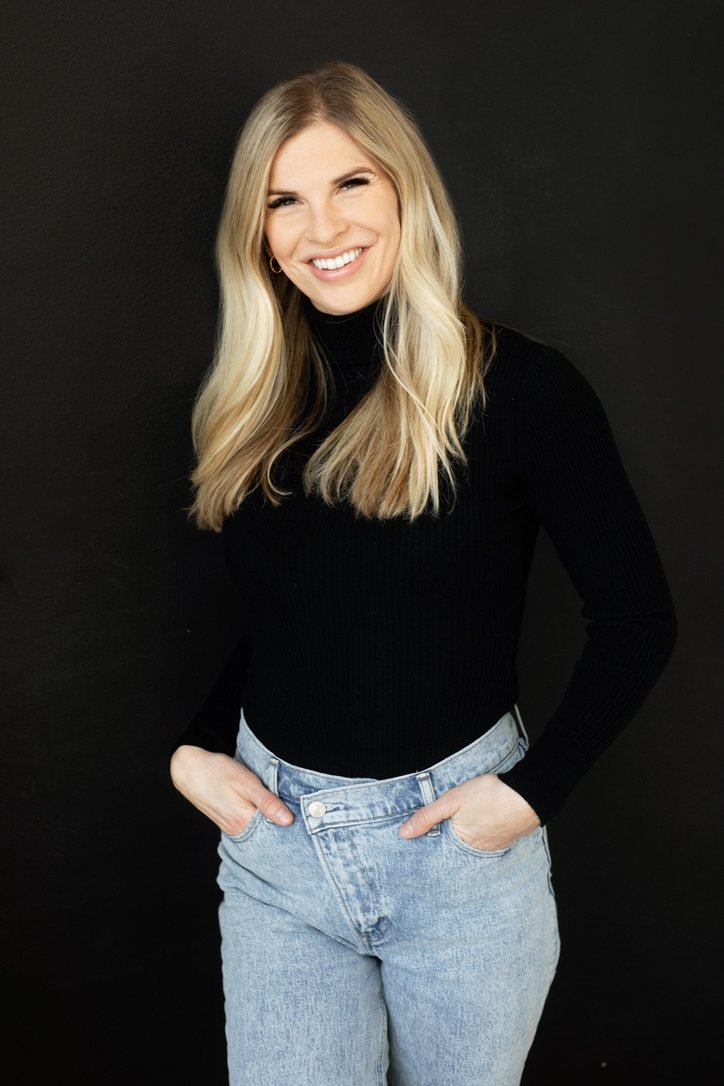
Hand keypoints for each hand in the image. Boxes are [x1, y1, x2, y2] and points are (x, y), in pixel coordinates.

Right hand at [170, 745, 293, 835]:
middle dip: (284, 826)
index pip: (276, 833)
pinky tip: (269, 811)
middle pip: (269, 834)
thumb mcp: (246, 782)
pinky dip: (262, 820)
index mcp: (244, 822)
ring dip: (273, 822)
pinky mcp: (229, 822)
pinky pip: (251, 826)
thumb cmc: (218, 771)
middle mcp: (238, 830)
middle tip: (302, 812)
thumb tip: (288, 821)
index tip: (308, 817)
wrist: (189, 769)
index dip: (293, 826)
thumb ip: (267, 802)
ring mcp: (232, 828)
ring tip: (287, 810)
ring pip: (260, 830)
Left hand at [399, 773, 539, 851]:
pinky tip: (480, 823)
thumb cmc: (490, 795)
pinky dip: (481, 834)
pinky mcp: (506, 839)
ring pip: (472, 846)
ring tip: (463, 826)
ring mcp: (494, 847)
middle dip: (449, 844)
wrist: (529, 794)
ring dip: (466, 838)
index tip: (422, 844)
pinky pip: (488, 840)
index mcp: (462, 844)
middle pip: (456, 850)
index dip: (432, 846)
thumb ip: (428, 817)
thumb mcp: (452, 800)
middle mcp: (478, 852)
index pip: (440, 853)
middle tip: (443, 835)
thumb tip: (404, 834)